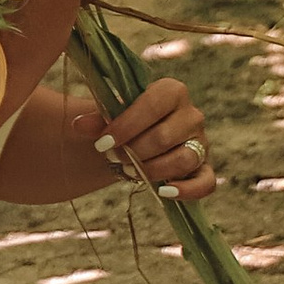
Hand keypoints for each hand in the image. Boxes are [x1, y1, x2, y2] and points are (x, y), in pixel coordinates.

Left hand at [94, 76, 216, 203]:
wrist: (138, 137)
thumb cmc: (126, 121)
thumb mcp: (111, 115)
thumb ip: (97, 118)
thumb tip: (79, 124)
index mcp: (172, 91)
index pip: (153, 105)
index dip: (126, 126)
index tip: (102, 143)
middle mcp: (192, 114)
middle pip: (164, 137)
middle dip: (133, 151)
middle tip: (112, 157)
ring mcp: (201, 142)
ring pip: (182, 160)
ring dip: (150, 170)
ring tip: (127, 170)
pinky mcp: (203, 167)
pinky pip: (205, 182)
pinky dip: (187, 190)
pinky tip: (164, 192)